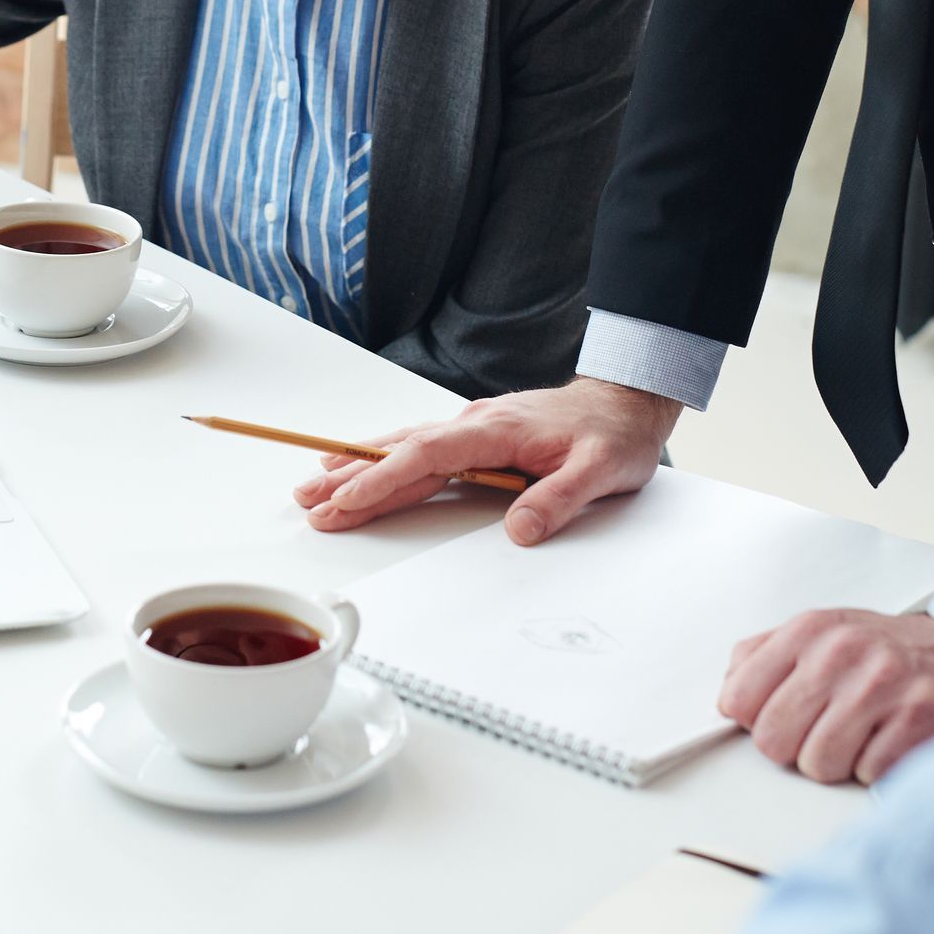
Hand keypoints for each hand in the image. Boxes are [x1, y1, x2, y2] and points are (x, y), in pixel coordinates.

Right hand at [293, 379, 682, 546]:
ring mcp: (472, 427)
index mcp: (497, 430)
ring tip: (312, 486)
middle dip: (351, 477)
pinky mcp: (474, 436)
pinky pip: (418, 447)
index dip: (383, 478)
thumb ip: (558, 500)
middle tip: (308, 503)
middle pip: (401, 450)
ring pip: (403, 446)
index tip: (346, 500)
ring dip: (357, 465)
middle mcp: (475, 423)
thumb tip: (519, 530)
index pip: (427, 455)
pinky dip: (382, 458)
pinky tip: (357, 467)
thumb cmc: (613, 437)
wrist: (625, 403)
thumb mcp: (601, 473)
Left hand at [718, 609, 933, 785]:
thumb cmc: (891, 655)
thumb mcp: (824, 635)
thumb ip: (765, 657)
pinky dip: (878, 770)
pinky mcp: (921, 720)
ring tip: (866, 736)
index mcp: (811, 630)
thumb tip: (729, 699)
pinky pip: (867, 775)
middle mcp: (843, 652)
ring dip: (840, 763)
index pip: (740, 699)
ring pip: (818, 764)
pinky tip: (894, 743)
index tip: (784, 718)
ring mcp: (884, 685)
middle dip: (797, 747)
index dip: (758, 721)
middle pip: (774, 740)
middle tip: (831, 730)